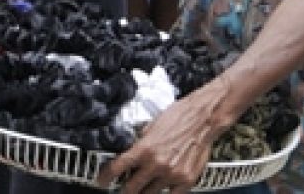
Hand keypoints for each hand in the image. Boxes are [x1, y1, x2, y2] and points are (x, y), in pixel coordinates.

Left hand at [104, 90, 232, 193]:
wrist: (204, 118)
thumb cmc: (179, 117)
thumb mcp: (151, 126)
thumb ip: (139, 143)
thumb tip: (128, 152)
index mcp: (144, 148)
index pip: (116, 168)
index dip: (104, 178)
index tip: (100, 182)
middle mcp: (156, 164)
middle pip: (131, 188)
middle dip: (124, 190)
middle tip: (121, 189)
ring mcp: (171, 175)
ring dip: (143, 192)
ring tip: (142, 189)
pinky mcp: (186, 180)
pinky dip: (164, 193)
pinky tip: (161, 189)